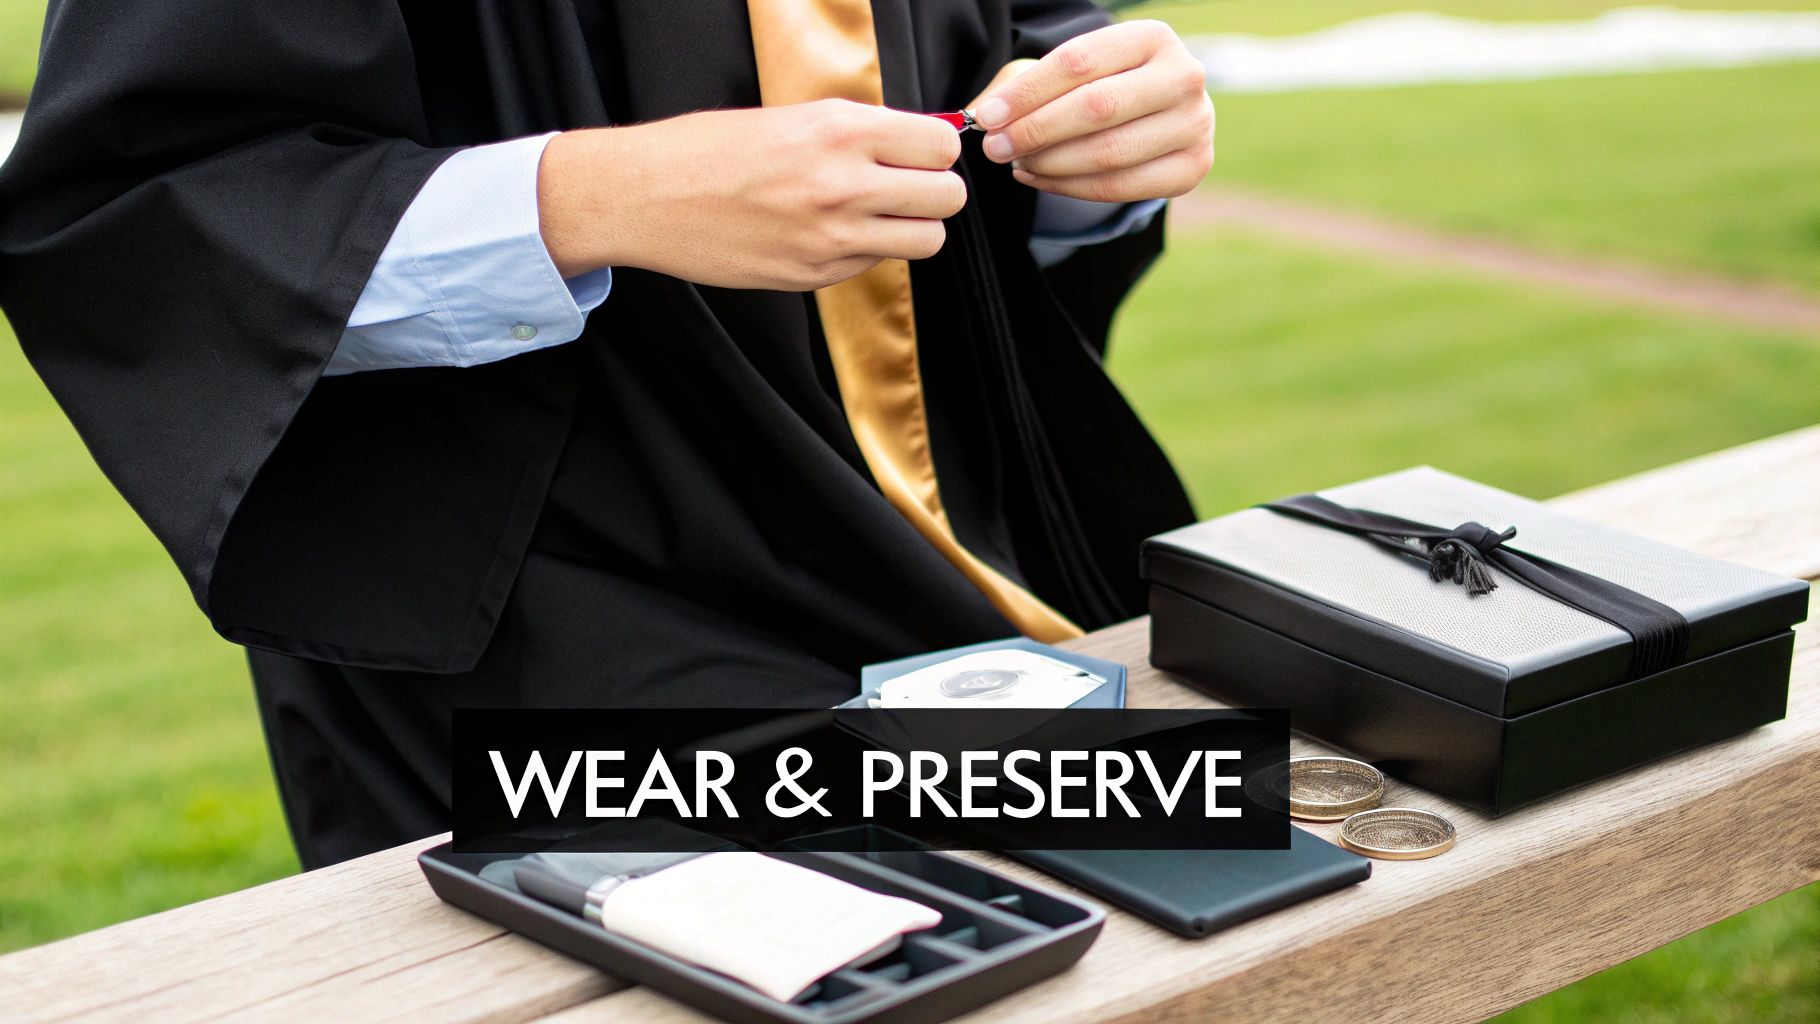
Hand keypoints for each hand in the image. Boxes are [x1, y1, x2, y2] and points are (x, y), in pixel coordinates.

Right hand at [537, 100, 965, 290]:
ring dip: (912, 228)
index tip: (920, 153)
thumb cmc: (707, 150)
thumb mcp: (792, 117)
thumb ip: (858, 131)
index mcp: (839, 131)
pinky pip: (875, 265)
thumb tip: (918, 142)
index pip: (941, 146)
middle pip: (948, 198)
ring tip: (878, 215)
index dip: (935, 150)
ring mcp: (831, 238)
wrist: (645, 197)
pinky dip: (866, 251)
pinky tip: (830, 233)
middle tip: (908, 186)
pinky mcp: (814, 276)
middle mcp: (844, 185)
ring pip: (926, 241)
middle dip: (934, 191)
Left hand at [972, 21, 1213, 201]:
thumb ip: (1031, 85)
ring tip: (1018, 163)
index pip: (1080, 62)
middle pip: (1096, 107)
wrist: (1161, 113)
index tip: (989, 115)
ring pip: (1108, 153)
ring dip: (1050, 163)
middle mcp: (1183, 77)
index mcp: (1153, 37)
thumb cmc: (1108, 84)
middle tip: (996, 147)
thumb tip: (985, 115)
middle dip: (1036, 130)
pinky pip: (1119, 188)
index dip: (1029, 91)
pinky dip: (1069, 188)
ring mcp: (1195, 125)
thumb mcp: (1075, 70)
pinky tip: (1039, 178)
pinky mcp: (1192, 167)